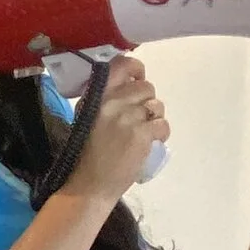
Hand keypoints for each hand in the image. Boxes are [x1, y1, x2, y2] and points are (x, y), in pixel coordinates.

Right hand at [65, 57, 168, 202]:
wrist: (90, 184)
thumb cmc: (86, 153)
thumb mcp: (87, 116)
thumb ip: (105, 98)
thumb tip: (128, 84)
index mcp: (97, 94)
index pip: (122, 64)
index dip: (136, 68)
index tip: (137, 78)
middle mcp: (113, 101)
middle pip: (146, 87)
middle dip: (146, 102)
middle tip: (138, 118)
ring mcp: (129, 117)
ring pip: (157, 106)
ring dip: (154, 119)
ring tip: (143, 133)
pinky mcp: (142, 134)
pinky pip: (163, 125)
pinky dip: (160, 135)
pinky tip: (149, 143)